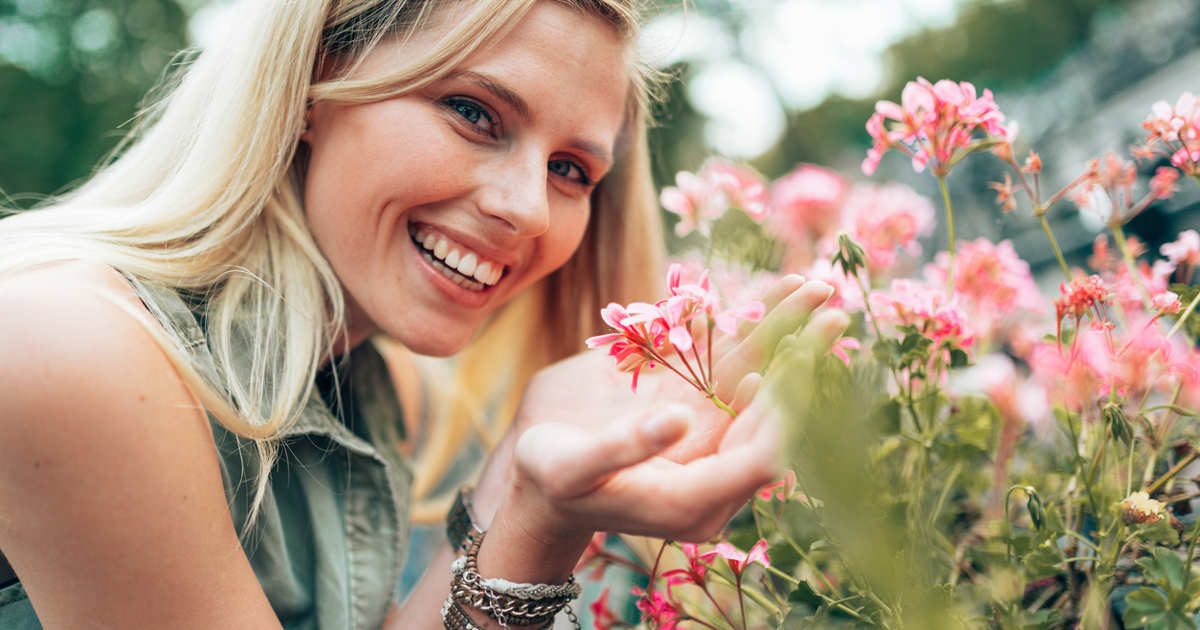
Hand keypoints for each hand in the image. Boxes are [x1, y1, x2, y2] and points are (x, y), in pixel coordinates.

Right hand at [483, 275, 849, 544]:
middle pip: (770, 414)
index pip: (757, 459)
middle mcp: (713, 469)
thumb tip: (679, 418)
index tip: (792, 366)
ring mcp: (707, 433)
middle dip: (800, 363)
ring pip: (756, 380)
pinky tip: (778, 295)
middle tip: (832, 314)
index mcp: (691, 502)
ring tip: (818, 289)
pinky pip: (729, 363)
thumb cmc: (550, 481)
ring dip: (787, 336)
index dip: (778, 413)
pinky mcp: (693, 403)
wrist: (540, 480)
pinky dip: (751, 328)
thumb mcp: (573, 467)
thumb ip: (625, 447)